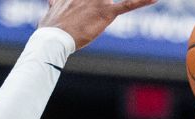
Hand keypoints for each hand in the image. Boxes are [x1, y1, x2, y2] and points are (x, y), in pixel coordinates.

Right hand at [40, 0, 157, 49]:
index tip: (95, 1)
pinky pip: (128, 4)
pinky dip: (142, 1)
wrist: (53, 39)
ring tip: (139, 2)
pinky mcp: (106, 13)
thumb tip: (52, 1)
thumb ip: (56, 3)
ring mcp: (99, 0)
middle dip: (103, 2)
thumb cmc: (51, 27)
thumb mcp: (52, 9)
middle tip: (102, 7)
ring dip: (119, 4)